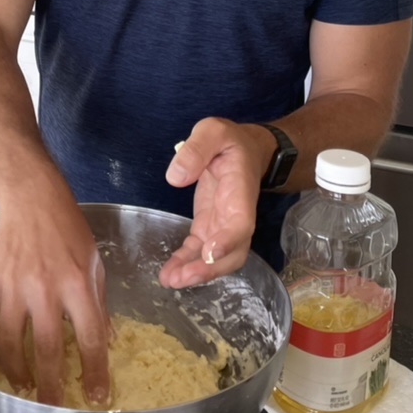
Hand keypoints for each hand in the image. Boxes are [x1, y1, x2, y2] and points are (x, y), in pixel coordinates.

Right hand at [0, 179, 110, 405]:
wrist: (31, 199)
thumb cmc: (66, 226)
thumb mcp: (94, 262)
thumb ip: (99, 302)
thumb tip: (106, 337)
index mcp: (77, 282)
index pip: (89, 337)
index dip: (94, 370)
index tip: (97, 393)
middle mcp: (46, 288)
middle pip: (47, 348)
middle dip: (52, 384)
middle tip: (54, 406)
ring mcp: (16, 287)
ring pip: (12, 342)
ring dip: (18, 371)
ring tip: (25, 387)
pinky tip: (7, 358)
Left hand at [159, 117, 270, 288]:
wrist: (244, 149)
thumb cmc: (229, 140)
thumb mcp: (213, 131)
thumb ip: (196, 149)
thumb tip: (176, 176)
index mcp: (240, 191)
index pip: (241, 222)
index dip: (228, 240)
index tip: (210, 252)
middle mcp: (236, 214)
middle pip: (233, 252)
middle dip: (209, 269)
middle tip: (183, 278)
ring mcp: (223, 224)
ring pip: (216, 258)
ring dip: (196, 273)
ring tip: (170, 281)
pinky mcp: (208, 227)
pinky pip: (199, 251)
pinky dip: (186, 263)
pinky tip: (168, 274)